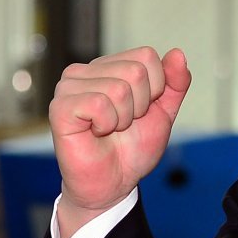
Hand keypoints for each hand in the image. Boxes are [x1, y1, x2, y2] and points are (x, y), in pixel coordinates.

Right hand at [49, 46, 191, 237]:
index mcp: (109, 67)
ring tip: (110, 129)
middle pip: (136, 71)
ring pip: (119, 88)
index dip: (156, 88)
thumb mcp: (163, 114)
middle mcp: (85, 71)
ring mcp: (69, 87)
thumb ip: (175, 84)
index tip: (141, 111)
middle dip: (141, 106)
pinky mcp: (60, 107)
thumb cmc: (132, 149)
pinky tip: (97, 132)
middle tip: (124, 124)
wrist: (114, 184)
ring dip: (123, 118)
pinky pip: (99, 104)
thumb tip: (178, 53)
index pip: (147, 56)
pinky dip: (107, 124)